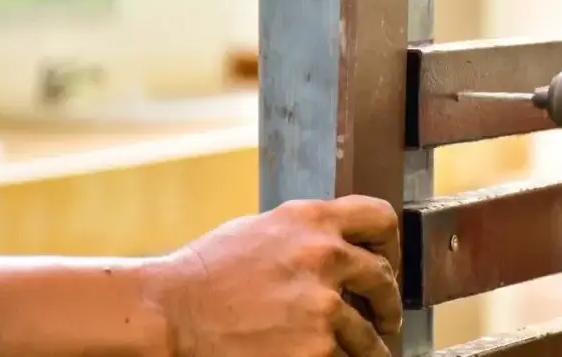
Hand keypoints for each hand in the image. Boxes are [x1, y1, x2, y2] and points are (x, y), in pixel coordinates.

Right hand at [156, 196, 400, 356]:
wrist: (172, 312)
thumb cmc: (205, 273)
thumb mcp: (260, 231)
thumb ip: (304, 235)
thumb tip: (335, 245)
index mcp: (311, 220)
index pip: (380, 218)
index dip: (390, 243)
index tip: (387, 260)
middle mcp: (324, 256)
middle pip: (384, 278)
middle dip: (387, 303)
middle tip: (386, 318)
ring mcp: (323, 305)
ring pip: (369, 333)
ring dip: (369, 346)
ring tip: (366, 354)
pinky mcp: (316, 348)